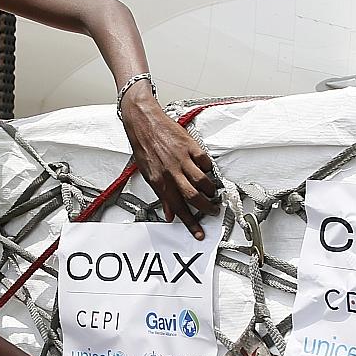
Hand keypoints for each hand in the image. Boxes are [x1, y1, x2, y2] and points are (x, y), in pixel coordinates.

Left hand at [119, 85, 219, 239]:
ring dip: (210, 190)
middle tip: (212, 211)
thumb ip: (160, 195)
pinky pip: (204, 162)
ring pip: (202, 181)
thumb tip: (169, 214)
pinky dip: (208, 168)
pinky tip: (206, 171)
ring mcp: (182, 159)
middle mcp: (172, 172)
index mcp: (160, 182)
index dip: (190, 223)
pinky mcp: (190, 146)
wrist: (143, 122)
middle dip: (206, 208)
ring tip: (211, 192)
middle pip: (194, 197)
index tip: (199, 232)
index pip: (178, 208)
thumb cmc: (144, 146)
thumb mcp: (147, 174)